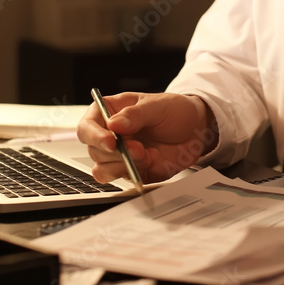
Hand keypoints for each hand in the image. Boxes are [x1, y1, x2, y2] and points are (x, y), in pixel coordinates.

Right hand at [77, 91, 217, 184]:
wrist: (196, 130)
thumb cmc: (175, 111)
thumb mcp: (157, 105)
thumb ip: (135, 114)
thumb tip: (113, 124)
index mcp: (111, 112)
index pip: (87, 126)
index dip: (94, 135)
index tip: (111, 141)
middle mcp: (110, 134)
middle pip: (93, 150)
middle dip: (115, 153)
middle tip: (138, 149)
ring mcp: (119, 154)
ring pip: (102, 168)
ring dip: (122, 165)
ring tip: (146, 154)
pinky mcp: (131, 170)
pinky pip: (120, 178)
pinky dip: (133, 173)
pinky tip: (149, 161)